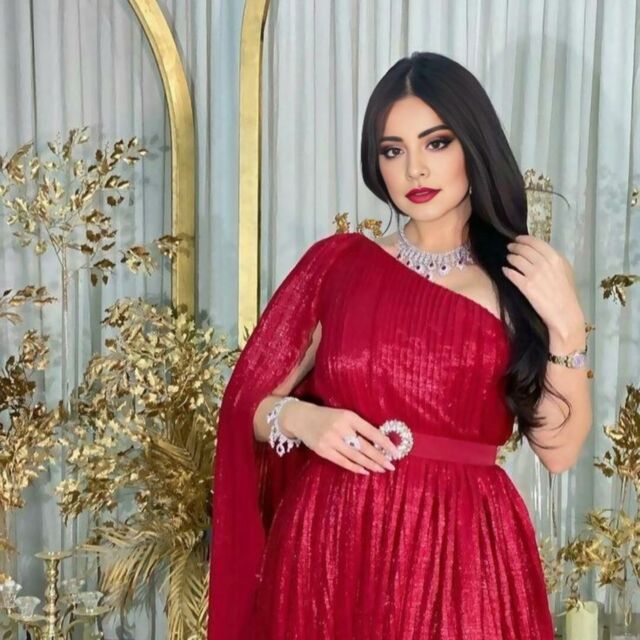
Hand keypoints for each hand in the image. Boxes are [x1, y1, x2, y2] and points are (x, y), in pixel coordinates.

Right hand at [282, 402, 399, 474]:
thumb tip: (379, 442)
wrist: (302, 418)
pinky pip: (342, 461)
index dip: (384, 442)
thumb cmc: (328, 417)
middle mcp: (340, 428)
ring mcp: (330, 440)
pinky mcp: (322, 450)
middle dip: (379, 457)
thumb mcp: (344, 415)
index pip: (371, 431)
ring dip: (370, 464)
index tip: (395, 451)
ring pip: (355, 456)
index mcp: (348, 416)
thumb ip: (358, 426)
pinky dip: (355, 467)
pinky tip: (365, 471)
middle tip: (391, 465)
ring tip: (381, 469)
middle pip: (364, 446)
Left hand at [502, 235, 585, 340]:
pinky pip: (511, 274)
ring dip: (510, 257)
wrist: (564, 314)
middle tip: (510, 247)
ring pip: (516, 259)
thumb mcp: (566, 272)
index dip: (524, 239)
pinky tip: (505, 270)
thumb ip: (555, 260)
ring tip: (508, 258)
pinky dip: (507, 270)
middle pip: (524, 249)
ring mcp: (534, 275)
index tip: (518, 239)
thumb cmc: (567, 294)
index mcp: (556, 259)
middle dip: (515, 246)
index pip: (536, 243)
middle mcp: (544, 264)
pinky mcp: (526, 286)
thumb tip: (542, 251)